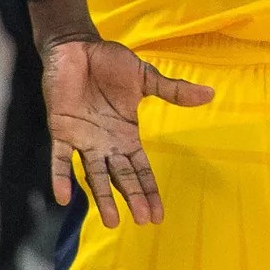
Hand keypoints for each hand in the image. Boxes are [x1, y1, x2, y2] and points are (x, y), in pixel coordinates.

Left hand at [41, 36, 215, 228]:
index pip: (140, 167)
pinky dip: (61, 178)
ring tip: (112, 221)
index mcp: (125, 133)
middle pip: (121, 177)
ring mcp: (82, 140)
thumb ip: (173, 90)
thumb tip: (210, 93)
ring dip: (102, 197)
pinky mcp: (60, 131)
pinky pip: (59, 159)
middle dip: (133, 198)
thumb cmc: (110, 64)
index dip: (149, 189)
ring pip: (93, 175)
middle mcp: (105, 143)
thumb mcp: (146, 77)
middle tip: (143, 220)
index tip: (158, 213)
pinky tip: (64, 197)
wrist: (78, 48)